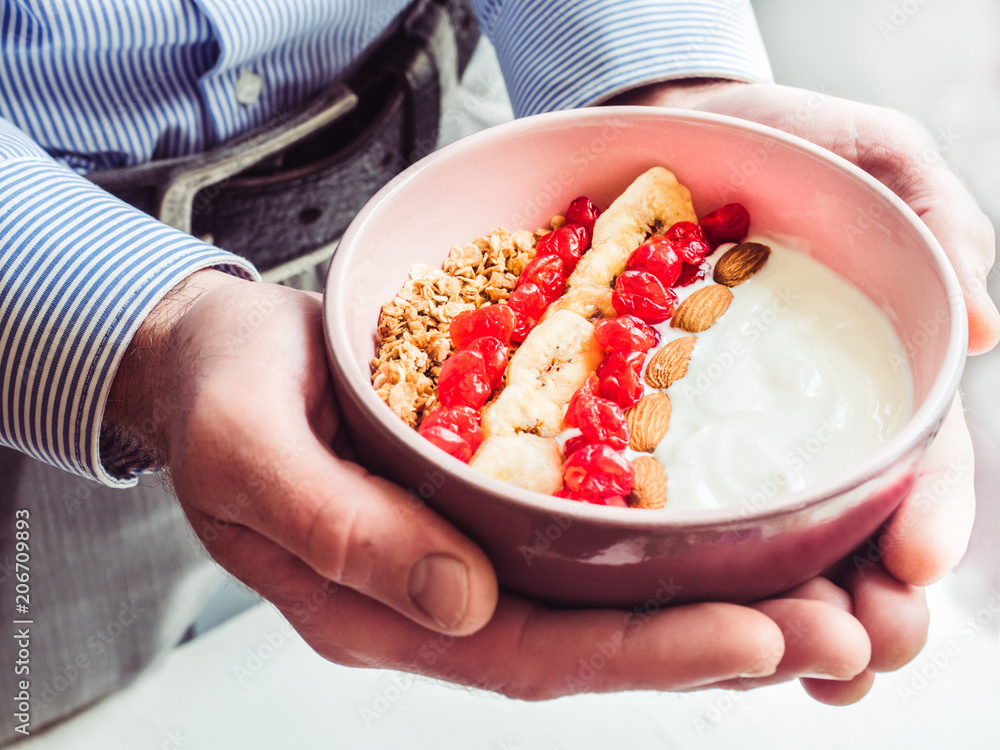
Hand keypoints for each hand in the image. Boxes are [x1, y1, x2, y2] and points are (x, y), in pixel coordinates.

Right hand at [104, 273, 876, 698]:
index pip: (525, 653)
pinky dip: (661, 547)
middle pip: (586, 643)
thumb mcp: (250, 452)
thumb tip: (462, 600)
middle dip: (710, 647)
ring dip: (706, 605)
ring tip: (819, 600)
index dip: (640, 655)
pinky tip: (730, 538)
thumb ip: (342, 529)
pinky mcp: (480, 501)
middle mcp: (433, 595)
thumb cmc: (219, 396)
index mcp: (376, 605)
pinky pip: (582, 540)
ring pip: (597, 601)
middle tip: (834, 635)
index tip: (752, 635)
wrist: (211, 356)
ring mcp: (460, 551)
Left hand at [610, 78, 997, 701]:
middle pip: (851, 531)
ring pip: (769, 547)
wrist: (662, 134)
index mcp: (869, 376)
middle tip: (861, 649)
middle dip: (869, 602)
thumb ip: (936, 222)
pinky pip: (664, 509)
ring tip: (798, 664)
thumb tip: (991, 331)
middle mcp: (800, 424)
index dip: (926, 517)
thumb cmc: (777, 143)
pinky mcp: (642, 435)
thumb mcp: (871, 155)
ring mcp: (723, 436)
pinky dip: (688, 573)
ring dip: (790, 618)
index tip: (915, 564)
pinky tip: (696, 620)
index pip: (916, 463)